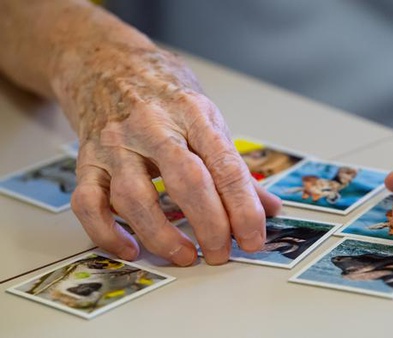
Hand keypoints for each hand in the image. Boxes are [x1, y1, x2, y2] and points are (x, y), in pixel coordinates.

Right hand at [56, 43, 280, 265]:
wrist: (105, 64)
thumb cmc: (163, 94)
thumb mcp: (206, 118)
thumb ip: (234, 165)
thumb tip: (268, 207)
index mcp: (193, 114)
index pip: (225, 166)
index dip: (243, 208)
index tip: (253, 238)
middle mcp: (153, 127)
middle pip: (186, 181)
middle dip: (210, 225)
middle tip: (222, 253)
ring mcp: (115, 144)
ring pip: (134, 198)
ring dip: (162, 235)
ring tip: (186, 256)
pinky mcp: (87, 161)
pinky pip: (88, 203)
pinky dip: (107, 233)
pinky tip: (131, 249)